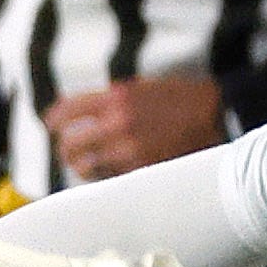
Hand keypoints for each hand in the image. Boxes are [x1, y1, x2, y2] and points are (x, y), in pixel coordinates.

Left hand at [44, 73, 225, 180]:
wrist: (217, 115)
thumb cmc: (181, 99)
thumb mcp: (142, 87)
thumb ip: (110, 99)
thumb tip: (80, 112)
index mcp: (116, 98)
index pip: (67, 111)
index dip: (53, 120)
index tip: (49, 124)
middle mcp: (118, 124)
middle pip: (70, 144)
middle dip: (64, 149)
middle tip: (66, 150)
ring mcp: (128, 150)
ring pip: (86, 167)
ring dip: (82, 167)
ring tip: (85, 164)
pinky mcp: (141, 170)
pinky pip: (109, 179)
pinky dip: (104, 176)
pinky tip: (108, 171)